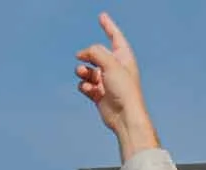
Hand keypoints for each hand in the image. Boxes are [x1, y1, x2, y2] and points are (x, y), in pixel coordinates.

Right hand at [75, 13, 158, 156]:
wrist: (125, 117)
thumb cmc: (124, 90)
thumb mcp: (110, 64)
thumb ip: (96, 52)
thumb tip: (83, 53)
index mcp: (123, 57)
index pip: (115, 37)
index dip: (108, 26)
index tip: (102, 16)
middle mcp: (115, 68)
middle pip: (96, 53)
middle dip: (87, 54)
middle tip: (81, 56)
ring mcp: (106, 81)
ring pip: (88, 70)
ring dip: (82, 71)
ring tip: (83, 74)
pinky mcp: (99, 94)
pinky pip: (85, 85)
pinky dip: (84, 85)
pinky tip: (88, 89)